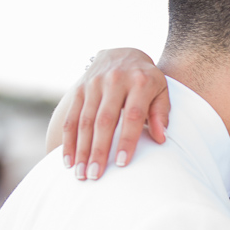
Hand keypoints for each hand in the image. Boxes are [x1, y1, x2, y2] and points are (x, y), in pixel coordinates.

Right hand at [61, 48, 168, 179]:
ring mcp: (93, 84)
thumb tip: (161, 138)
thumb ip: (161, 113)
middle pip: (104, 121)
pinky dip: (68, 140)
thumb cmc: (147, 80)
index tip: (122, 163)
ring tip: (80, 174)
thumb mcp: (162, 90)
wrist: (123, 53)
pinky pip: (71, 117)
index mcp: (139, 82)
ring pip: (84, 121)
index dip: (127, 140)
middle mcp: (114, 81)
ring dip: (81, 150)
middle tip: (95, 176)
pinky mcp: (79, 89)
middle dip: (98, 150)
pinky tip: (67, 160)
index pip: (132, 115)